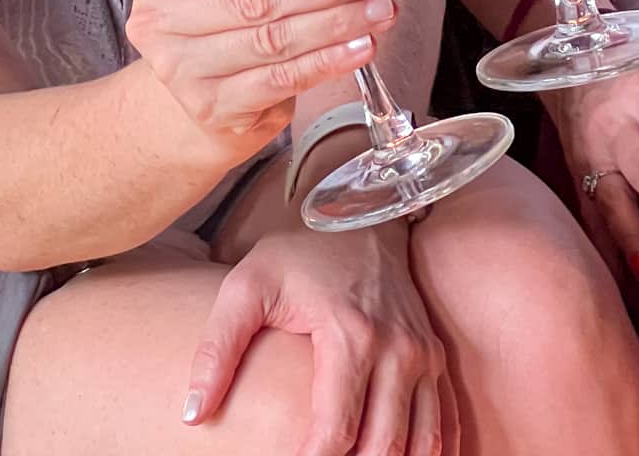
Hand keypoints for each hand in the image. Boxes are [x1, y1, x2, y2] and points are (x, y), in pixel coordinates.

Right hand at [126, 0, 396, 158]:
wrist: (194, 97)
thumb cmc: (220, 22)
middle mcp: (162, 23)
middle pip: (256, 0)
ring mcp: (184, 72)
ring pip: (275, 40)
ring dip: (336, 24)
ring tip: (376, 10)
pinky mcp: (214, 109)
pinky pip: (283, 80)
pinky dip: (328, 62)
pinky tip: (360, 48)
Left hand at [185, 224, 456, 455]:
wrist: (357, 208)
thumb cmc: (297, 251)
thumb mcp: (246, 286)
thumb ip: (217, 349)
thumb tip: (194, 415)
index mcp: (350, 336)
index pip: (335, 434)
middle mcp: (397, 350)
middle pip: (382, 448)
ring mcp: (423, 354)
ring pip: (420, 444)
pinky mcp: (435, 355)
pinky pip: (444, 424)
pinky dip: (429, 453)